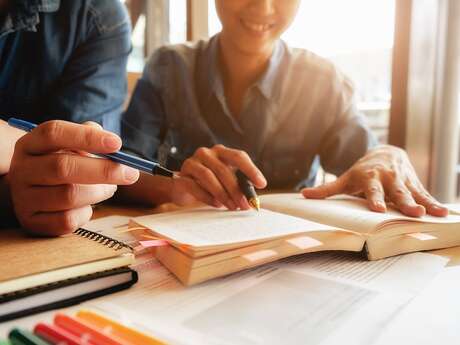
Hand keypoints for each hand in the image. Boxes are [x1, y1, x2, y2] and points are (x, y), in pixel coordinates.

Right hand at [9, 120, 139, 234]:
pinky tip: (88, 206)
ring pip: (69, 196)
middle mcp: (21, 170)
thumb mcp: (68, 145)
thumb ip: (89, 137)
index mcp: (30, 144)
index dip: (87, 137)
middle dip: (103, 170)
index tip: (117, 143)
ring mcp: (24, 198)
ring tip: (109, 188)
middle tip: (130, 173)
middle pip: (63, 167)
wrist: (32, 192)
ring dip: (99, 192)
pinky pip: (67, 220)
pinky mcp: (32, 222)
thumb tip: (113, 145)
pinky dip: (86, 213)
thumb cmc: (59, 163)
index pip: (54, 133)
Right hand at [176, 144, 266, 209]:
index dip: (251, 170)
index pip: (238, 156)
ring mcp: (192, 163)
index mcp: (221, 152)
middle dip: (236, 189)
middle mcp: (206, 153)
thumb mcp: (226, 181)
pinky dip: (207, 197)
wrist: (182, 188)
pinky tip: (216, 205)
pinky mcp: (181, 176)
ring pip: (208, 176)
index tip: (261, 184)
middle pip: (224, 169)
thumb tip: (253, 199)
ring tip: (231, 206)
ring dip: (222, 194)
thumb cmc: (209, 184)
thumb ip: (239, 185)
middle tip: (244, 205)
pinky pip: (194, 186)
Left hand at [302, 145, 447, 216]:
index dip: (374, 199)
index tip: (377, 209)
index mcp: (370, 177)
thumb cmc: (362, 171)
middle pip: (396, 192)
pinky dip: (433, 203)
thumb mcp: (345, 178)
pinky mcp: (414, 183)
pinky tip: (443, 213)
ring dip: (422, 203)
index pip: (372, 190)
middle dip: (404, 202)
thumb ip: (326, 189)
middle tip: (412, 212)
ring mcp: (403, 180)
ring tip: (431, 213)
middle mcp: (388, 178)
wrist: (385, 153)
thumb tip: (303, 195)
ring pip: (413, 193)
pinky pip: (424, 194)